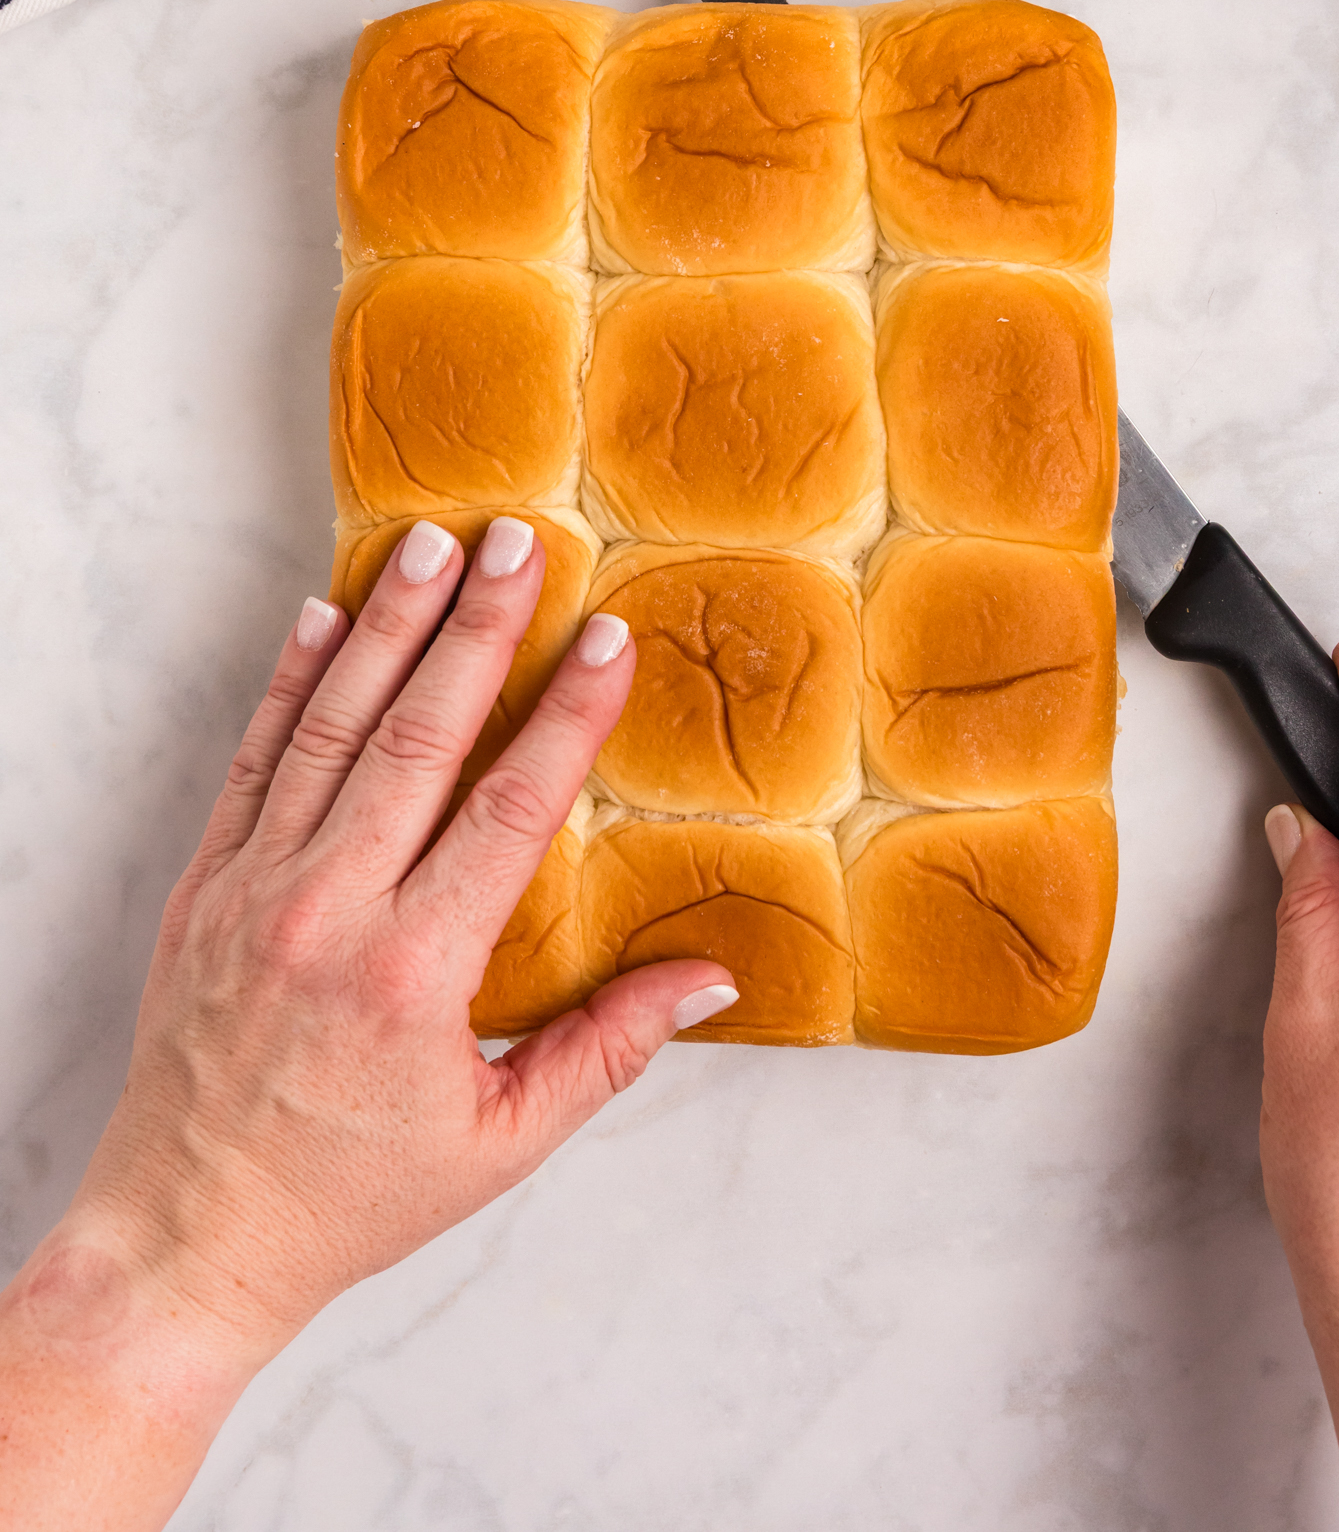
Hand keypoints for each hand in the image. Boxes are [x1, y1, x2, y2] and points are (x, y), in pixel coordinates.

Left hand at [0, 518, 733, 1530]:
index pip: (507, 811)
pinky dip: (287, 684)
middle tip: (518, 542)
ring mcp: (252, 888)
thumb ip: (607, 1048)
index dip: (564, 718)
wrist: (187, 1237)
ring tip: (431, 546)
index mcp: (411, 972)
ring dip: (384, 628)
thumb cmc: (351, 1196)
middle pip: (416, 737)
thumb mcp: (501, 1141)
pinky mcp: (202, 886)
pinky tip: (318, 616)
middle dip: (477, 630)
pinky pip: (252, 762)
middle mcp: (326, 910)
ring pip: (330, 728)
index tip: (606, 640)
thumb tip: (712, 978)